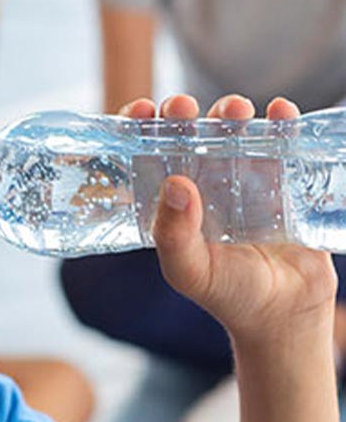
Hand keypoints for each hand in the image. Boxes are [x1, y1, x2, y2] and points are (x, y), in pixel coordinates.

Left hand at [120, 94, 337, 344]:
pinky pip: (280, 142)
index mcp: (166, 200)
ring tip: (234, 110)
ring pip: (231, 131)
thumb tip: (174, 184)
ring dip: (230, 112)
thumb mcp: (190, 270)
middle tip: (183, 107)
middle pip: (186, 133)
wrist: (284, 313)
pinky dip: (280, 122)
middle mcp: (200, 182)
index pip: (144, 152)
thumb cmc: (226, 294)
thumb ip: (174, 235)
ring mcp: (240, 178)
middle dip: (182, 113)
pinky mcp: (280, 180)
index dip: (138, 127)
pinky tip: (281, 112)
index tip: (140, 111)